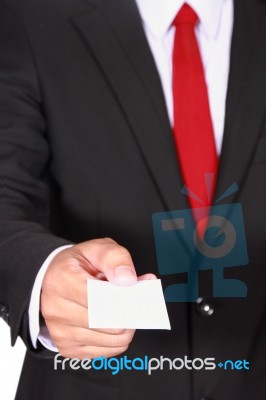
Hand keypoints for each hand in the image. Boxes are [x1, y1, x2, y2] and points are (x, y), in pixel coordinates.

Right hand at [41, 238, 155, 358]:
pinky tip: (114, 322)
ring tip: (123, 309)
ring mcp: (60, 332)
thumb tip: (127, 280)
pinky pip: (107, 350)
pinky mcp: (68, 348)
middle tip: (137, 301)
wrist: (53, 278)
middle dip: (129, 312)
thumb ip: (115, 258)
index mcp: (61, 279)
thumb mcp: (97, 249)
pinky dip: (118, 338)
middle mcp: (55, 308)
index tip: (138, 293)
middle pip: (107, 321)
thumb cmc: (79, 264)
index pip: (99, 297)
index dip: (124, 297)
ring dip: (127, 326)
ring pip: (111, 339)